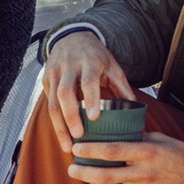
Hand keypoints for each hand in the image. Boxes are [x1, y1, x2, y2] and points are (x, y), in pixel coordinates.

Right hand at [43, 31, 135, 151]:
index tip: (93, 118)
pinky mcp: (46, 81)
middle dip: (71, 116)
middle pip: (65, 93)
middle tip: (79, 137)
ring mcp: (54, 74)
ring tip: (67, 146)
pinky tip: (63, 136)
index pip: (88, 81)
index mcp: (89, 62)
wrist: (72, 37)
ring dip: (59, 126)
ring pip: (52, 102)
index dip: (90, 99)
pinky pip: (48, 104)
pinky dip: (55, 122)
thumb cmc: (96, 57)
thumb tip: (137, 111)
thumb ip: (123, 87)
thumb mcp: (112, 66)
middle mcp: (69, 67)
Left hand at [68, 132, 183, 183]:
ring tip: (82, 175)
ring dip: (93, 183)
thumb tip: (114, 129)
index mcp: (147, 153)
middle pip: (106, 175)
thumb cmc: (180, 156)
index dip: (91, 150)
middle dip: (84, 172)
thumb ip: (137, 137)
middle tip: (71, 168)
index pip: (113, 151)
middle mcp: (144, 174)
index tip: (77, 147)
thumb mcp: (160, 140)